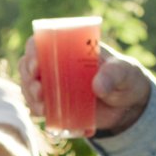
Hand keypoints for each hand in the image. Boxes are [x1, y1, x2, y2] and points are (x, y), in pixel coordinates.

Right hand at [18, 38, 151, 135]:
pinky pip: (37, 106)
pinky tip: (45, 114)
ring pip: (29, 86)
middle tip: (39, 88)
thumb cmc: (125, 79)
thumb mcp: (125, 72)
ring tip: (42, 104)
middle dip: (28, 76)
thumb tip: (97, 87)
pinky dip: (37, 109)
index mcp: (69, 48)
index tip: (37, 63)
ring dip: (30, 94)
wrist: (128, 106)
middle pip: (28, 65)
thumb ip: (114, 75)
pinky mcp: (55, 104)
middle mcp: (55, 65)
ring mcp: (53, 85)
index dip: (33, 50)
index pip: (42, 42)